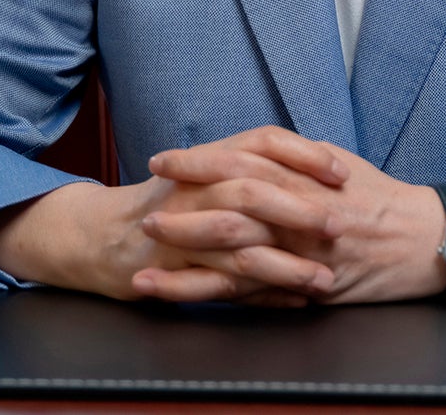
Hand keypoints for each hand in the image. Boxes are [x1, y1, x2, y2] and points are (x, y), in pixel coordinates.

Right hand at [0, 130, 350, 303]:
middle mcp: (197, 187)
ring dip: (287, 264)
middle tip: (340, 225)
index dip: (303, 154)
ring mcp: (184, 230)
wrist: (104, 235)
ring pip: (241, 245)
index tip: (341, 170)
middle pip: (253, 189)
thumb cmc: (168, 202)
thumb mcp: (207, 171)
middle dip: (300, 209)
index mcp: (211, 158)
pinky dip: (264, 296)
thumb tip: (313, 161)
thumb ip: (252, 165)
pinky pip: (224, 285)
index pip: (263, 142)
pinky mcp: (175, 270)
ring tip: (325, 280)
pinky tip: (294, 303)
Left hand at [143, 127, 445, 303]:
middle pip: (230, 213)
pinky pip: (252, 296)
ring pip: (234, 260)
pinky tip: (178, 297)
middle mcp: (301, 218)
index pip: (239, 165)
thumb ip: (292, 156)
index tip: (162, 160)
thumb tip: (249, 148)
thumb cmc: (382, 198)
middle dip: (183, 214)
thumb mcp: (337, 162)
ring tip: (143, 265)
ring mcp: (304, 257)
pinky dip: (212, 296)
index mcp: (304, 179)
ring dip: (185, 262)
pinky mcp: (308, 290)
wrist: (429, 241)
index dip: (197, 163)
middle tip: (144, 212)